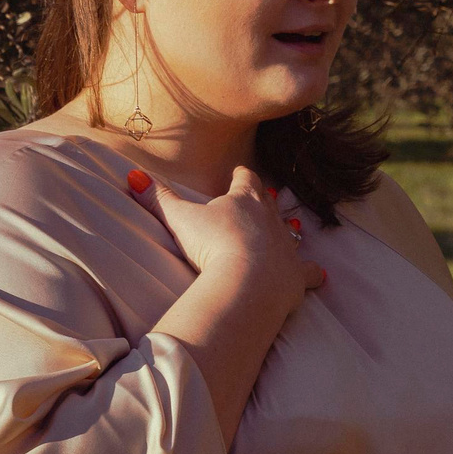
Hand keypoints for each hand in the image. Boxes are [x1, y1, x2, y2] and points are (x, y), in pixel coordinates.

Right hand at [143, 164, 325, 310]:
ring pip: (291, 234)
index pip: (246, 180)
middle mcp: (271, 220)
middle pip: (270, 204)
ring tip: (291, 229)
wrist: (246, 281)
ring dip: (288, 232)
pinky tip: (319, 276)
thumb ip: (158, 198)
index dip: (242, 177)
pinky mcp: (296, 276)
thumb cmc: (213, 245)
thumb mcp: (180, 219)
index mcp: (245, 201)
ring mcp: (287, 247)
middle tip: (264, 196)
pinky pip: (309, 273)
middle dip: (265, 200)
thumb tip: (133, 175)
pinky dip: (313, 274)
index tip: (239, 172)